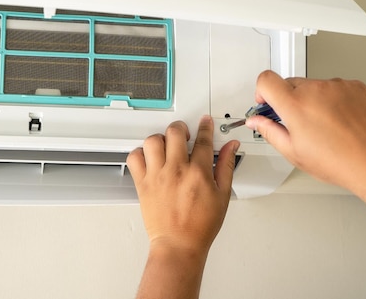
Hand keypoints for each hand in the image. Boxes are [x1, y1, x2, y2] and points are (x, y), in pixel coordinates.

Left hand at [127, 116, 239, 253]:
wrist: (179, 244)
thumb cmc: (200, 225)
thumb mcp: (222, 195)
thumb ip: (226, 167)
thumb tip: (231, 148)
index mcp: (198, 172)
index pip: (203, 140)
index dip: (205, 127)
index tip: (205, 122)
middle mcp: (176, 170)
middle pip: (175, 132)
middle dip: (181, 128)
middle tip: (184, 134)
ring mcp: (157, 176)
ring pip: (153, 141)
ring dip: (160, 139)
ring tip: (166, 145)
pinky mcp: (142, 184)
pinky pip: (134, 158)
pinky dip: (140, 154)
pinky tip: (149, 158)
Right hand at [245, 70, 365, 193]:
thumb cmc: (340, 162)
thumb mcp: (294, 152)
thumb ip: (269, 131)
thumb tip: (257, 121)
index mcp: (296, 106)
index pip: (266, 80)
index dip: (262, 91)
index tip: (266, 101)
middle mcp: (316, 90)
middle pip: (289, 83)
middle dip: (288, 100)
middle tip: (298, 123)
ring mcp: (337, 86)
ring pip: (313, 86)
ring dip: (312, 100)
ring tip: (325, 126)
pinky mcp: (355, 86)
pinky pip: (334, 87)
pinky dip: (332, 99)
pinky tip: (339, 121)